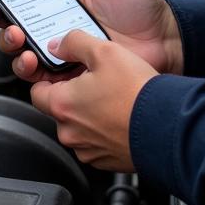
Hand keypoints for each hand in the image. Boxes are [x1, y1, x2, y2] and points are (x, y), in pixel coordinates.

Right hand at [0, 0, 183, 80]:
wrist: (167, 41)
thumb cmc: (144, 7)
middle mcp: (55, 22)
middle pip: (11, 19)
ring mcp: (60, 48)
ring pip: (18, 47)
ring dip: (7, 40)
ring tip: (15, 35)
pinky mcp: (68, 73)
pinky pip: (39, 74)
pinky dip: (28, 67)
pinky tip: (31, 57)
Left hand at [28, 29, 158, 169]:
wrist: (168, 127)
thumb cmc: (137, 93)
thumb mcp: (105, 51)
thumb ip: (75, 43)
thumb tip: (59, 45)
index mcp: (62, 105)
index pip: (36, 91)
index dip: (49, 78)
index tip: (64, 72)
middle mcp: (69, 132)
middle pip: (59, 109)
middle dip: (74, 95)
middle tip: (97, 81)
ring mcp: (87, 150)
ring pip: (78, 126)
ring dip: (90, 113)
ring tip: (114, 98)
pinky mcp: (105, 161)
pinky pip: (96, 142)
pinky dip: (105, 130)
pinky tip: (122, 116)